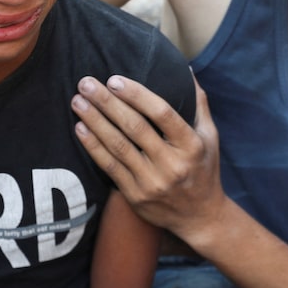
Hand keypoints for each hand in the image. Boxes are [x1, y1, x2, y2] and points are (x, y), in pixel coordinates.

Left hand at [71, 74, 226, 244]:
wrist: (200, 218)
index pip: (162, 113)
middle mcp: (171, 164)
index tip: (114, 80)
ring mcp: (152, 182)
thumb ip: (199, 103)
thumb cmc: (204, 169)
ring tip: (78, 102)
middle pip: (134, 128)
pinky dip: (93, 146)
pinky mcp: (135, 196)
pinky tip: (80, 129)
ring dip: (94, 121)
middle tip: (86, 83)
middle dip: (107, 103)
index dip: (137, 95)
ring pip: (117, 146)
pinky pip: (109, 167)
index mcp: (191, 145)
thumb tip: (185, 70)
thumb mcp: (210, 136)